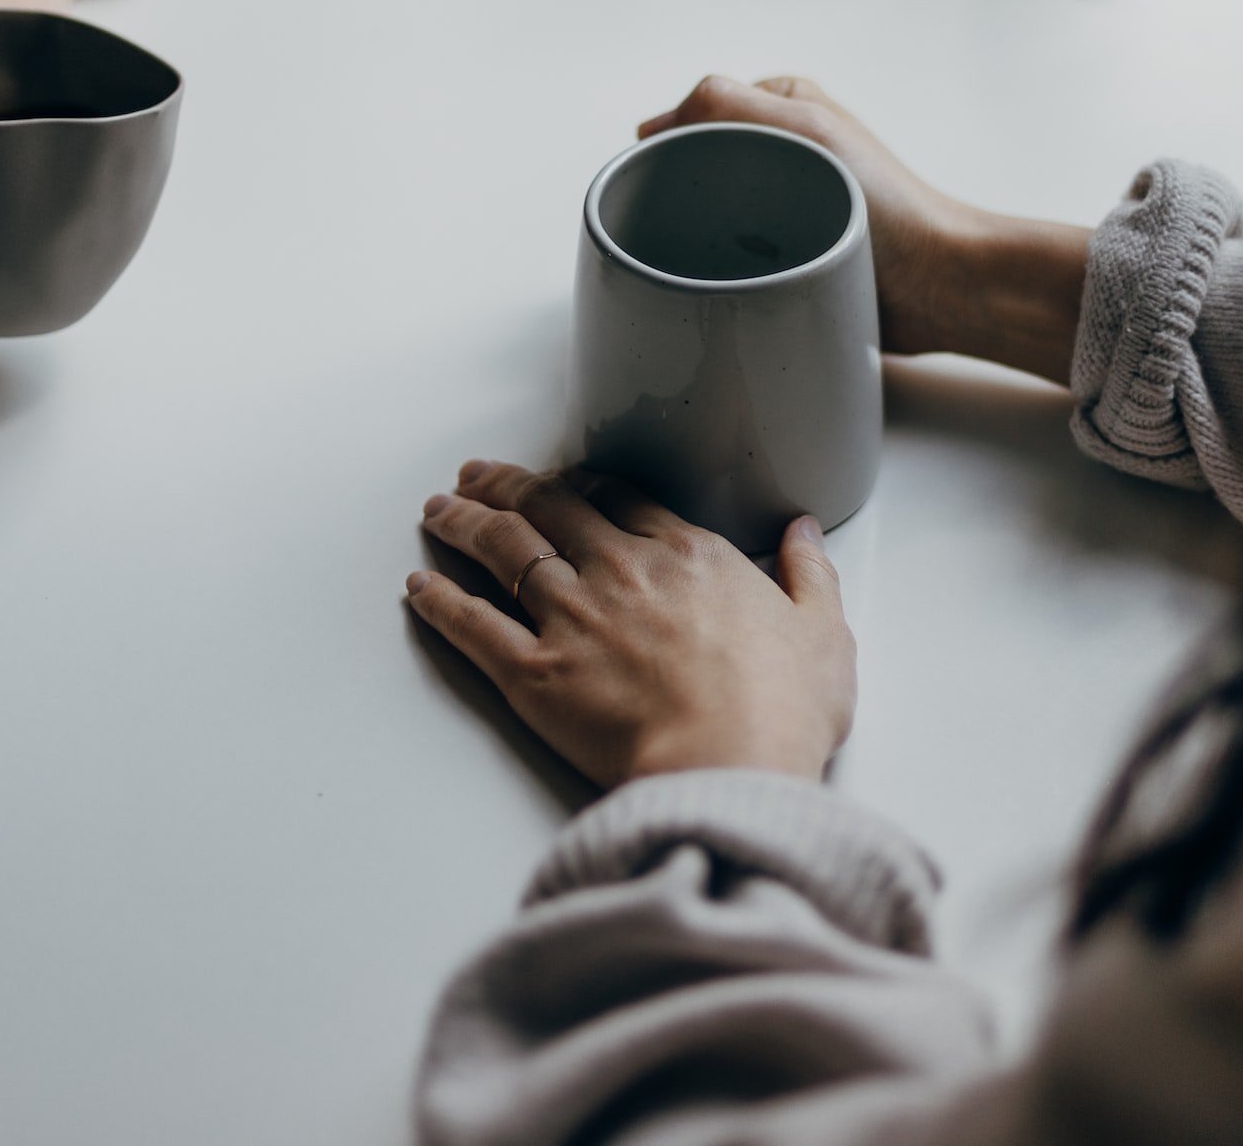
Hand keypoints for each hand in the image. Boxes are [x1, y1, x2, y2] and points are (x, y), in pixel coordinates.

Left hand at [407, 459, 855, 788]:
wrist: (730, 769)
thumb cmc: (781, 712)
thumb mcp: (824, 635)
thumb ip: (810, 575)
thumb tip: (804, 533)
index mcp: (687, 555)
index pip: (618, 498)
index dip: (580, 483)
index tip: (560, 478)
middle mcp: (620, 571)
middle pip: (549, 508)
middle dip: (507, 484)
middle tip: (477, 473)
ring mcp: (572, 618)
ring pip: (503, 550)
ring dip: (464, 523)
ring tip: (438, 508)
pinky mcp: (534, 674)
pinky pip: (473, 626)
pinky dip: (440, 601)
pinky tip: (418, 586)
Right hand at [640, 76, 1091, 380]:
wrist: (938, 285)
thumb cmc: (887, 205)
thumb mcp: (807, 129)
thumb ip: (729, 104)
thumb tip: (654, 126)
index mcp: (784, 106)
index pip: (695, 113)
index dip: (668, 146)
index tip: (656, 182)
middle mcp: (783, 150)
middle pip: (697, 165)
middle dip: (678, 194)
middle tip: (673, 228)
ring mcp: (785, 203)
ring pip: (709, 213)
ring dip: (698, 236)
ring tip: (699, 258)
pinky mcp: (790, 253)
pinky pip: (733, 255)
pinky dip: (720, 266)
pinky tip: (717, 282)